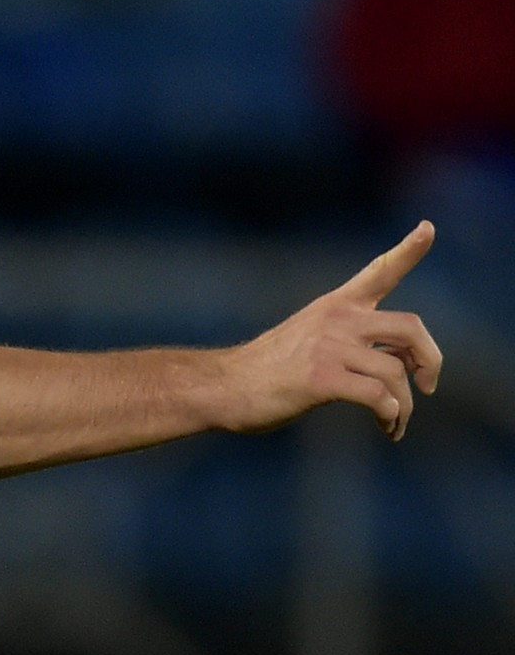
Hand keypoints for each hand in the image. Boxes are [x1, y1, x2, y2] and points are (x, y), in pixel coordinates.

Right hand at [218, 221, 441, 439]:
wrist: (224, 386)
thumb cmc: (270, 370)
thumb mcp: (313, 340)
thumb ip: (358, 343)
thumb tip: (407, 366)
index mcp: (335, 305)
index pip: (379, 271)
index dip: (408, 249)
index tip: (428, 227)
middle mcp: (336, 319)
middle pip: (410, 328)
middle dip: (430, 360)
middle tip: (427, 385)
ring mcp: (329, 347)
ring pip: (396, 372)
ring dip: (405, 406)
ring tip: (394, 423)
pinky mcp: (322, 378)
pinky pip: (379, 397)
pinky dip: (390, 416)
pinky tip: (385, 426)